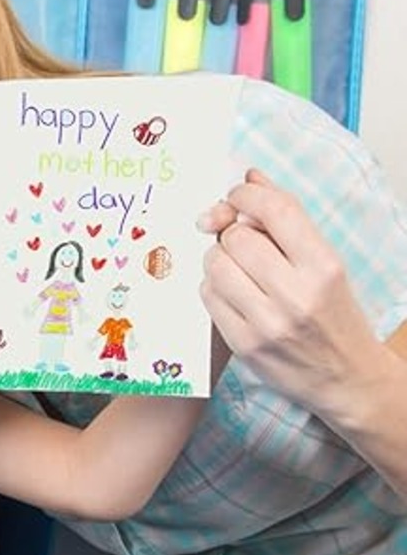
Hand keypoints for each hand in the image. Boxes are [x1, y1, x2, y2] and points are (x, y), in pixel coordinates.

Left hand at [198, 168, 382, 416]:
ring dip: (218, 259)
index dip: (246, 195)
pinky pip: (208, 296)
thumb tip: (250, 176)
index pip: (275, 211)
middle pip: (235, 238)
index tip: (237, 195)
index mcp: (324, 266)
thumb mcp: (324, 262)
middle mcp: (297, 294)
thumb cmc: (334, 312)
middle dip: (230, 233)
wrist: (347, 377)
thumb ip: (286, 218)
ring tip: (236, 268)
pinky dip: (214, 287)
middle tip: (239, 241)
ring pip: (215, 265)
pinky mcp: (244, 344)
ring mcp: (267, 322)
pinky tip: (232, 292)